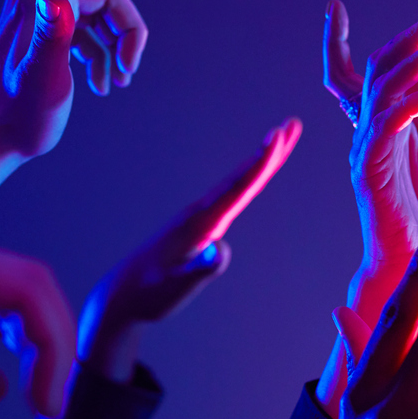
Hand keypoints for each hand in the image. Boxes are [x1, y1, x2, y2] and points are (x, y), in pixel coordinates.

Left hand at [0, 0, 153, 158]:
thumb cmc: (16, 116)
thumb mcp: (41, 77)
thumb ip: (51, 34)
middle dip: (127, 31)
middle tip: (128, 74)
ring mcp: (42, 18)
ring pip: (100, 15)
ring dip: (117, 47)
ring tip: (117, 83)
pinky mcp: (44, 38)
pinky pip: (86, 32)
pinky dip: (102, 55)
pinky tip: (101, 86)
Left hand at [77, 118, 302, 380]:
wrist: (125, 293)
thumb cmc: (152, 293)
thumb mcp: (177, 287)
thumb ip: (200, 269)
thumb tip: (219, 251)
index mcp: (200, 223)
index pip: (238, 188)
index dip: (260, 163)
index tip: (277, 137)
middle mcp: (202, 213)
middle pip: (242, 177)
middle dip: (270, 152)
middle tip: (292, 124)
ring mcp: (200, 217)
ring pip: (238, 183)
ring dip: (261, 161)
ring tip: (280, 141)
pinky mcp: (200, 225)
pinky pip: (231, 195)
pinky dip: (248, 179)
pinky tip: (253, 175)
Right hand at [323, 0, 417, 275]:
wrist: (415, 262)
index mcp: (377, 126)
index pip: (351, 76)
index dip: (338, 43)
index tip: (332, 8)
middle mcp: (365, 133)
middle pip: (375, 72)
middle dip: (407, 39)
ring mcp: (365, 150)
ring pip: (381, 92)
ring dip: (416, 63)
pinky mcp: (371, 171)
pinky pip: (388, 128)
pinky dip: (412, 103)